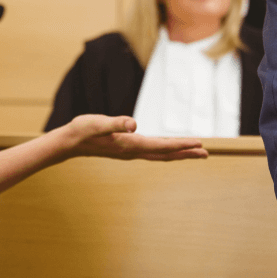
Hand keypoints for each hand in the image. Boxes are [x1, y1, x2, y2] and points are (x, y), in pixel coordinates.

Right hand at [65, 115, 207, 160]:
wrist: (70, 142)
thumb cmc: (83, 131)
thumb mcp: (98, 123)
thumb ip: (115, 122)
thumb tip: (133, 124)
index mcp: (131, 144)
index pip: (162, 146)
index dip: (182, 145)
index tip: (199, 144)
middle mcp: (134, 151)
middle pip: (166, 154)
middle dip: (187, 154)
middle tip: (206, 153)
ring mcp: (131, 152)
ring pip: (161, 155)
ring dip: (179, 154)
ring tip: (195, 152)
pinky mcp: (128, 149)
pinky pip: (153, 152)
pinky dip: (166, 151)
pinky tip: (170, 149)